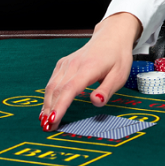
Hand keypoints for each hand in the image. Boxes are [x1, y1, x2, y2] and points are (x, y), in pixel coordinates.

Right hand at [39, 12, 140, 131]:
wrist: (111, 37)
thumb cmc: (117, 57)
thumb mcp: (120, 75)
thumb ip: (107, 90)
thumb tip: (96, 102)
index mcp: (88, 68)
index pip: (70, 89)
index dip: (60, 105)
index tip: (53, 120)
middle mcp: (74, 65)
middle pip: (57, 90)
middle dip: (50, 110)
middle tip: (48, 128)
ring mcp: (66, 63)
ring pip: (51, 86)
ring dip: (47, 105)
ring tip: (44, 122)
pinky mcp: (63, 64)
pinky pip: (52, 81)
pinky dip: (48, 96)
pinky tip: (47, 107)